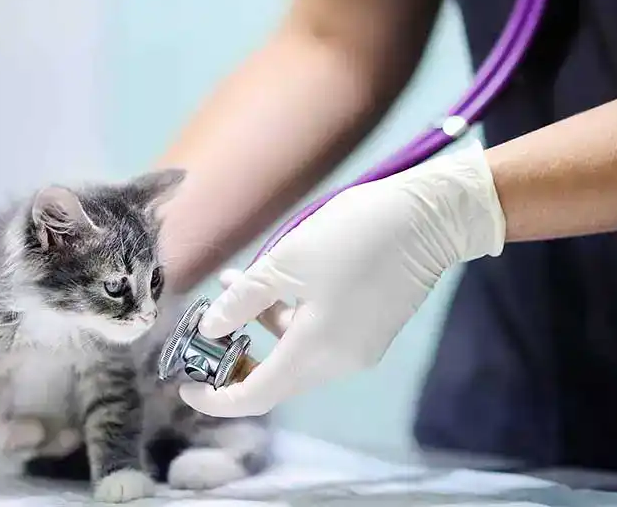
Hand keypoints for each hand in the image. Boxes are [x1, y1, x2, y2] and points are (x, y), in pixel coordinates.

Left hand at [179, 146, 506, 416]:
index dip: (216, 399)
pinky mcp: (368, 333)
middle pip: (274, 380)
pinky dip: (287, 322)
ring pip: (293, 356)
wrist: (431, 218)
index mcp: (317, 351)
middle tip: (205, 330)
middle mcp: (339, 363)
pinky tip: (270, 285)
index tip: (186, 385)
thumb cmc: (356, 234)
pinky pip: (316, 341)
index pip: (256, 397)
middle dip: (234, 359)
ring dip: (259, 330)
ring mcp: (357, 350)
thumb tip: (210, 327)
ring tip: (232, 284)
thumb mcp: (287, 262)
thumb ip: (243, 300)